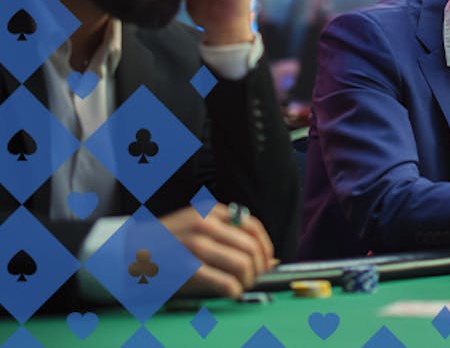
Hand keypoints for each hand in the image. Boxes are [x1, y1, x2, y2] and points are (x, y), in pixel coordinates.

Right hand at [161, 204, 275, 297]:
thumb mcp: (196, 225)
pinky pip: (226, 282)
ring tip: (241, 285)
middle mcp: (205, 225)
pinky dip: (235, 290)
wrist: (126, 251)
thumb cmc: (165, 240)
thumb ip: (229, 234)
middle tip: (255, 277)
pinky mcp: (188, 268)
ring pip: (243, 264)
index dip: (265, 246)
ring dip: (248, 280)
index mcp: (210, 212)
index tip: (266, 260)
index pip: (253, 226)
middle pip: (251, 247)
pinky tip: (231, 292)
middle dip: (259, 266)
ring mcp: (196, 246)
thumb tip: (269, 257)